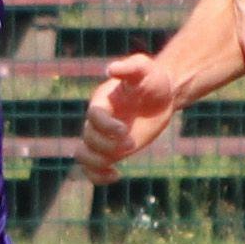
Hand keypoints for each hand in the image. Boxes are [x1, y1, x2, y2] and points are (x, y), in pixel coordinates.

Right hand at [79, 53, 178, 182]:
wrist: (160, 96)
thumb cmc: (151, 79)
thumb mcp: (144, 68)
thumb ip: (129, 67)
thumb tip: (110, 69)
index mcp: (102, 102)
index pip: (93, 117)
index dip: (106, 126)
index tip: (124, 129)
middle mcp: (98, 121)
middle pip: (89, 138)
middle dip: (108, 145)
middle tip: (131, 143)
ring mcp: (103, 138)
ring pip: (83, 156)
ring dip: (98, 162)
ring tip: (117, 164)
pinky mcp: (111, 152)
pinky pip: (93, 169)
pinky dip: (97, 177)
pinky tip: (115, 175)